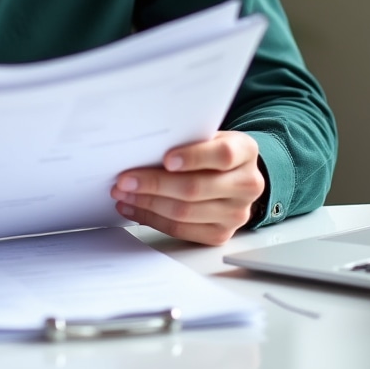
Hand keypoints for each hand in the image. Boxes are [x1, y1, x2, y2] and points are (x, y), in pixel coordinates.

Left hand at [110, 131, 263, 245]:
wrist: (233, 173)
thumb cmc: (210, 149)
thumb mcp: (206, 134)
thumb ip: (185, 138)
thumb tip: (143, 147)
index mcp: (245, 152)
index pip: (222, 155)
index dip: (193, 157)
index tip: (166, 158)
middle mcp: (247, 185)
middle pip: (195, 188)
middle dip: (154, 184)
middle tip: (124, 179)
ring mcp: (236, 214)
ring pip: (184, 212)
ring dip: (147, 203)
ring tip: (123, 193)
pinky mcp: (220, 234)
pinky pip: (181, 230)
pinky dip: (152, 218)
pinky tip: (134, 207)